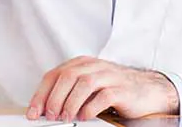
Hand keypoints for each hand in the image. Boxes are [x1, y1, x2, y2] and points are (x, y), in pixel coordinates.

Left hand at [26, 56, 179, 121]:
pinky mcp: (122, 89)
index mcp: (83, 64)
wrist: (147, 90)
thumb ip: (70, 91)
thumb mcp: (90, 86)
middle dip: (54, 98)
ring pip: (84, 83)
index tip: (33, 112)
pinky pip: (104, 96)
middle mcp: (95, 66)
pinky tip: (84, 117)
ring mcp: (109, 76)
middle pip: (68, 76)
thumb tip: (46, 108)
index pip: (55, 74)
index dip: (41, 93)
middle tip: (49, 116)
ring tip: (65, 118)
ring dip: (70, 103)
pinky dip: (90, 107)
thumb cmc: (116, 89)